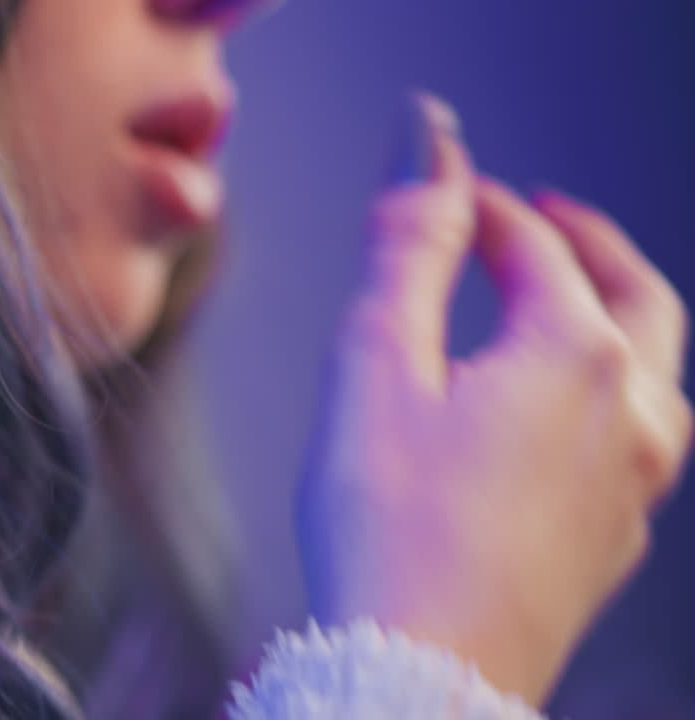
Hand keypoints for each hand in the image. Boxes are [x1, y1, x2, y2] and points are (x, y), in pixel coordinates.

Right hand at [296, 91, 692, 706]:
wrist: (421, 665)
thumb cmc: (391, 529)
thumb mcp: (377, 364)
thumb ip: (410, 251)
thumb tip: (433, 158)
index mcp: (574, 354)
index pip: (534, 243)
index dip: (482, 206)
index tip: (445, 190)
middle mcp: (630, 411)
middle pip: (632, 291)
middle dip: (585, 240)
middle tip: (545, 213)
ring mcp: (636, 479)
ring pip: (656, 365)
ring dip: (618, 310)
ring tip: (573, 296)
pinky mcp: (618, 534)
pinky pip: (644, 434)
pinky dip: (613, 385)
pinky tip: (571, 406)